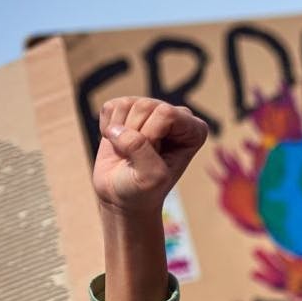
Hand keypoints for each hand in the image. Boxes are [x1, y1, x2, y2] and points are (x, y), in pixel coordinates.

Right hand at [93, 97, 207, 219]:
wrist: (121, 195)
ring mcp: (151, 109)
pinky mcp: (127, 109)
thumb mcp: (150, 178)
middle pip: (145, 106)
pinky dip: (107, 129)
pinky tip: (118, 143)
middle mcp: (176, 115)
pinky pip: (110, 107)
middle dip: (134, 135)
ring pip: (126, 105)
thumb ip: (141, 151)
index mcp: (195, 130)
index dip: (150, 136)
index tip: (151, 158)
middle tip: (138, 157)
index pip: (167, 113)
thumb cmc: (143, 190)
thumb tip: (117, 130)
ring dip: (120, 133)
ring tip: (129, 152)